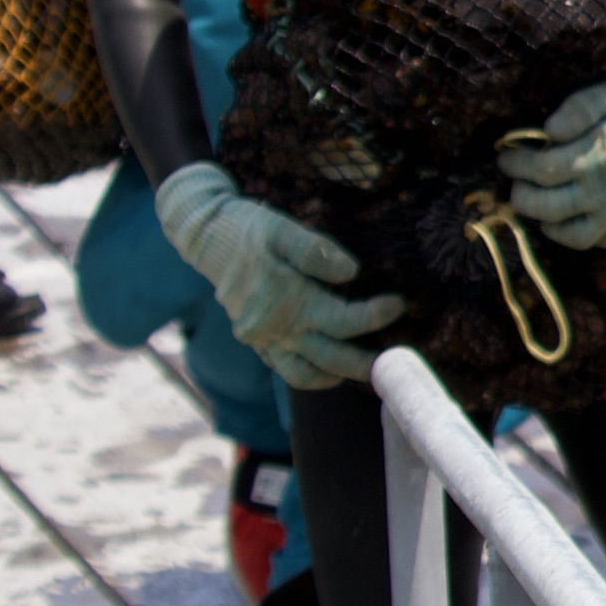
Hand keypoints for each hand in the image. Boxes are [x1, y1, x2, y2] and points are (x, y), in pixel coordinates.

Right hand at [153, 161, 404, 392]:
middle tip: (395, 363)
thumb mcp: (281, 229)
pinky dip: (311, 373)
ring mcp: (262, 338)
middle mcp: (273, 328)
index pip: (341, 320)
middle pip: (328, 358)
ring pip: (303, 374)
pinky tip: (333, 367)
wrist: (206, 238)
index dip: (374, 316)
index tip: (399, 304)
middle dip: (364, 363)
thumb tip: (351, 272)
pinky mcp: (255, 340)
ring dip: (337, 376)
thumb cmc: (248, 230)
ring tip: (367, 371)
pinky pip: (285, 368)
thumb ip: (315, 251)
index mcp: (285, 301)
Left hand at [497, 50, 605, 252]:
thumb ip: (580, 108)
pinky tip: (563, 217)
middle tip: (515, 181)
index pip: (548, 169)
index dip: (519, 164)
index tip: (507, 156)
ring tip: (533, 203)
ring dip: (545, 222)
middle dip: (523, 196)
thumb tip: (551, 131)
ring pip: (578, 234)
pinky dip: (579, 235)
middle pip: (554, 206)